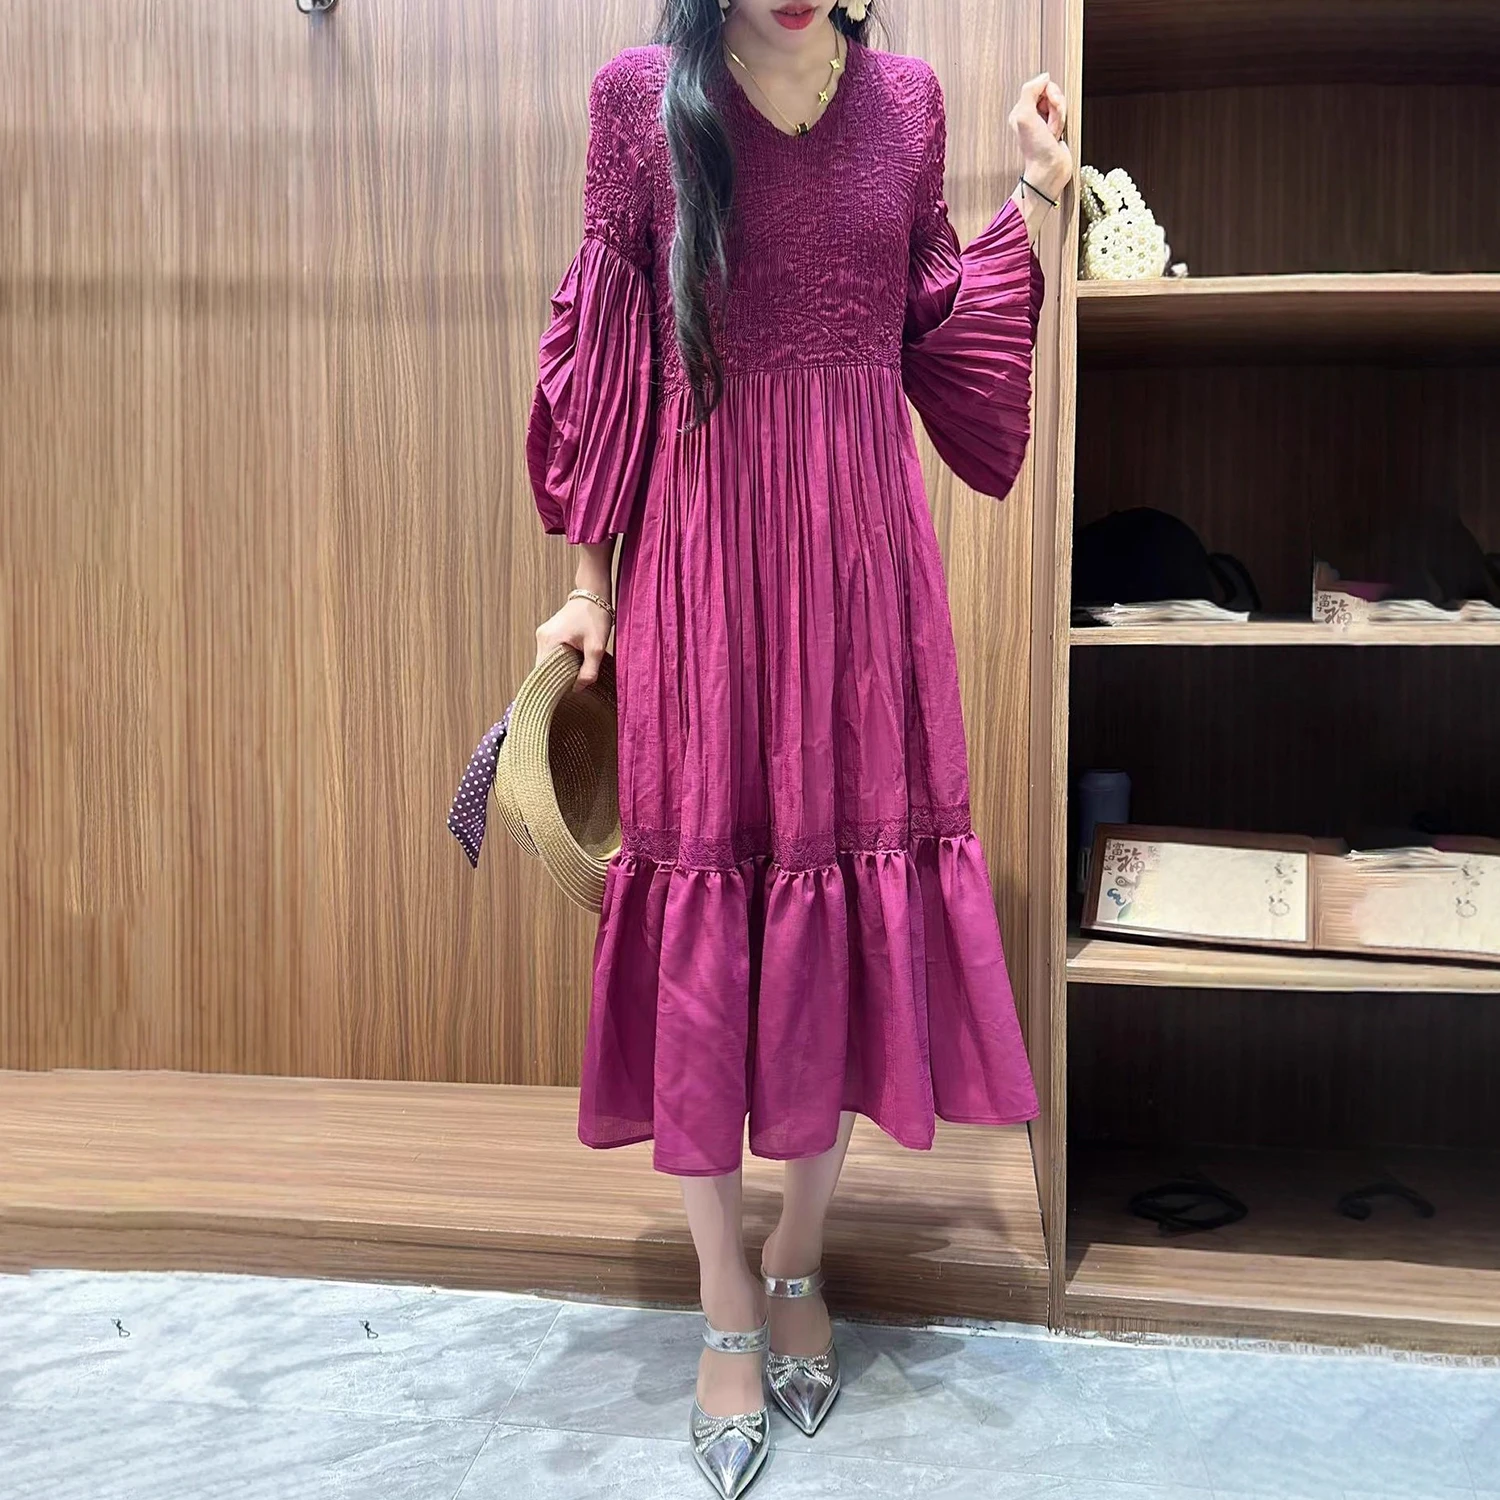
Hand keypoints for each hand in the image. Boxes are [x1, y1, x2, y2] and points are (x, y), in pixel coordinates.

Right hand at [535, 595, 611, 690]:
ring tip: (574, 675)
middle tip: (572, 687)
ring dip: (558, 670)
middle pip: (544, 669)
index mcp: (550, 641)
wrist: (593, 595)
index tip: (563, 695)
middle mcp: (542, 638)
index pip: (543, 673)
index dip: (552, 686)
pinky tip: (572, 664)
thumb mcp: (597, 647)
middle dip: (557, 679)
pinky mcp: (548, 634)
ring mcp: (543, 635)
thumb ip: (589, 670)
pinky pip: (550, 654)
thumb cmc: (596, 618)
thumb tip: (577, 689)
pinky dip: (559, 662)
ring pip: (547, 662)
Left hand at [1009, 72, 1070, 200]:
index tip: (1048, 107)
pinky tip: (1057, 135)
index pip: (1041, 85)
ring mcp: (1044, 121)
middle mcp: (1032, 114)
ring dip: (1060, 117)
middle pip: (1052, 93)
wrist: (1049, 170)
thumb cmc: (1036, 149)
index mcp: (1021, 109)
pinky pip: (1065, 115)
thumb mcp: (1025, 115)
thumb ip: (1030, 90)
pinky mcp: (1055, 128)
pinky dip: (1063, 123)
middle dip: (1056, 107)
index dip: (1049, 94)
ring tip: (1053, 132)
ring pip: (1060, 104)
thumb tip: (1043, 76)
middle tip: (1050, 124)